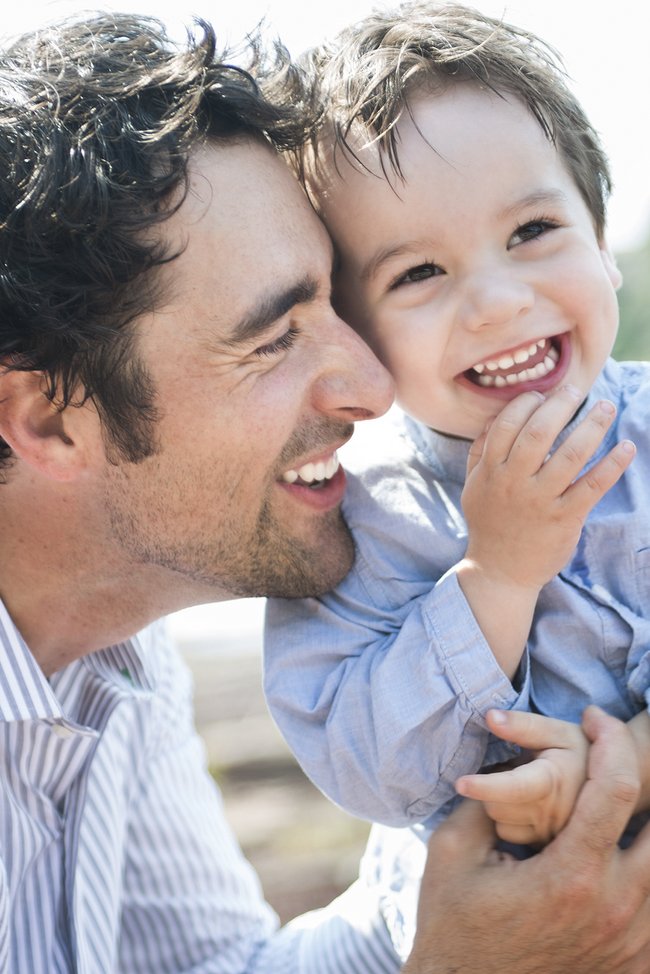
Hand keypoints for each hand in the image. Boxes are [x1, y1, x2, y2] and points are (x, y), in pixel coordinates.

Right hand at [403, 707, 649, 973]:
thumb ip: (485, 798)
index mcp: (572, 874)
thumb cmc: (453, 924)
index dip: (610, 738)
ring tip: (607, 804)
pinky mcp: (632, 965)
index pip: (616, 787)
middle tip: (611, 757)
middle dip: (640, 778)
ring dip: (640, 828)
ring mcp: (630, 942)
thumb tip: (511, 758)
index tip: (593, 716)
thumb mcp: (452, 851)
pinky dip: (638, 872)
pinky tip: (612, 857)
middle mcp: (614, 908)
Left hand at [455, 709, 588, 843]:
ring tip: (519, 787)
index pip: (514, 787)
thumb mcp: (557, 731)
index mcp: (553, 781)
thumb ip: (523, 725)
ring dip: (498, 805)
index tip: (460, 783)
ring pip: (499, 823)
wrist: (614, 789)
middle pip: (495, 806)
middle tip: (509, 769)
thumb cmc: (580, 751)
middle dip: (491, 788)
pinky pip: (509, 836)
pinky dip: (507, 820)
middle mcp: (551, 815)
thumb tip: (490, 717)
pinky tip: (524, 805)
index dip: (485, 786)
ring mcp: (549, 836)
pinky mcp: (545, 847)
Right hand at [461, 385, 634, 590]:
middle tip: (576, 389)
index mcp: (491, 471)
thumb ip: (481, 450)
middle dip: (560, 405)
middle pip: (538, 433)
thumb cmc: (489, 523)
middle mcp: (514, 482)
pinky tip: (626, 447)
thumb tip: (496, 415)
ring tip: (605, 407)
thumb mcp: (474, 485)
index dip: (526, 403)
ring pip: (569, 455)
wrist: (499, 571)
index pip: (507, 425)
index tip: (542, 394)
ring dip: (592, 426)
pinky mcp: (564, 518)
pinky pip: (592, 486)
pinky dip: (612, 465)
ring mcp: (540, 501)